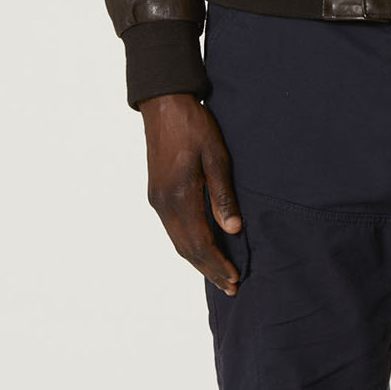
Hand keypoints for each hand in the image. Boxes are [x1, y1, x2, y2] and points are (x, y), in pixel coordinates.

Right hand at [138, 92, 243, 295]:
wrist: (164, 103)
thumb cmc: (193, 125)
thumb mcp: (216, 156)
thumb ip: (222, 194)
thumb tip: (233, 229)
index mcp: (180, 196)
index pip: (200, 243)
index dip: (217, 263)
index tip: (234, 278)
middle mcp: (164, 204)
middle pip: (186, 249)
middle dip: (209, 269)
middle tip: (230, 286)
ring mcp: (157, 199)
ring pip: (177, 241)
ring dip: (198, 260)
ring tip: (218, 273)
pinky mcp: (156, 193)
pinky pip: (172, 229)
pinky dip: (187, 244)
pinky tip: (200, 247)